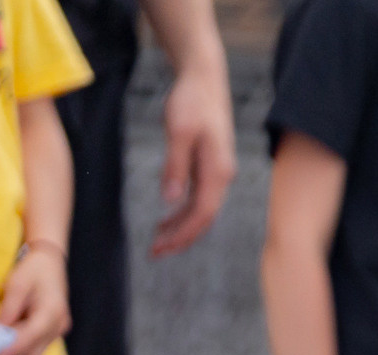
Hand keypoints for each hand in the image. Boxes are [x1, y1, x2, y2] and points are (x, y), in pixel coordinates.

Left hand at [0, 243, 70, 354]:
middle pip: (33, 353)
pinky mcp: (55, 331)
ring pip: (34, 354)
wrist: (50, 262)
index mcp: (51, 313)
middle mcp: (58, 326)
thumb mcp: (16, 285)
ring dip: (14, 352)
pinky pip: (37, 347)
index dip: (10, 349)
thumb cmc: (33, 270)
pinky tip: (8, 336)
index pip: (30, 338)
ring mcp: (59, 331)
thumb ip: (7, 310)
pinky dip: (21, 346)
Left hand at [152, 65, 237, 256]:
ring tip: (158, 239)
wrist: (204, 78)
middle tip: (155, 252)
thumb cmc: (191, 100)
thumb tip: (170, 199)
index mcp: (218, 171)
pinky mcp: (209, 166)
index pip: (202, 214)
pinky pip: (199, 197)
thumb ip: (175, 166)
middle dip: (181, 238)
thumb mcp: (179, 130)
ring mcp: (217, 172)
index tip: (161, 248)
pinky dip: (183, 211)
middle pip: (204, 218)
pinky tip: (169, 216)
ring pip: (201, 210)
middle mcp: (222, 176)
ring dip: (181, 226)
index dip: (182, 234)